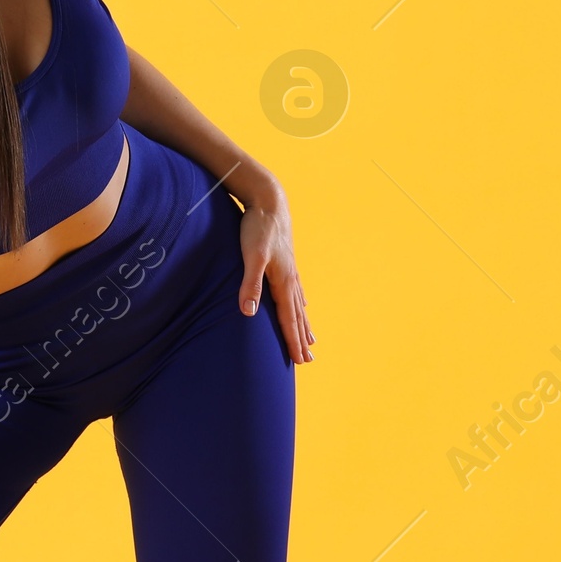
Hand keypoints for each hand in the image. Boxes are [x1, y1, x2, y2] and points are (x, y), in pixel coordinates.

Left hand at [236, 180, 314, 364]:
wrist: (268, 200)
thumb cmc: (257, 227)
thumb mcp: (251, 256)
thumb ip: (250, 284)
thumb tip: (249, 313)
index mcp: (283, 281)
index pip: (289, 320)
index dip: (293, 342)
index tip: (300, 361)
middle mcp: (291, 279)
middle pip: (297, 316)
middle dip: (302, 339)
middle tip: (308, 361)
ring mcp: (290, 270)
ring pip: (299, 304)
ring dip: (304, 324)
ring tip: (311, 340)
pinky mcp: (285, 262)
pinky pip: (296, 290)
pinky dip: (300, 303)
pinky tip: (303, 305)